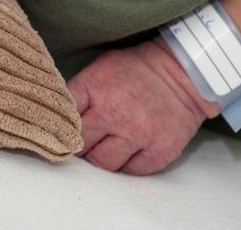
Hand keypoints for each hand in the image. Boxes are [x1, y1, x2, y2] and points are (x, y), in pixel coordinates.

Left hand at [66, 35, 218, 174]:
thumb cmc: (136, 70)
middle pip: (81, 146)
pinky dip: (131, 163)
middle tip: (91, 139)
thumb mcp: (100, 69)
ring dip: (105, 157)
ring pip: (104, 164)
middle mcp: (115, 112)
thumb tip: (56, 121)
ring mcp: (138, 132)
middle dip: (82, 144)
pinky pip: (132, 171)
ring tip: (113, 142)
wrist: (184, 72)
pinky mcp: (160, 149)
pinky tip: (135, 146)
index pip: (64, 118)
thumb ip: (78, 94)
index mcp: (95, 87)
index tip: (63, 132)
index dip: (61, 128)